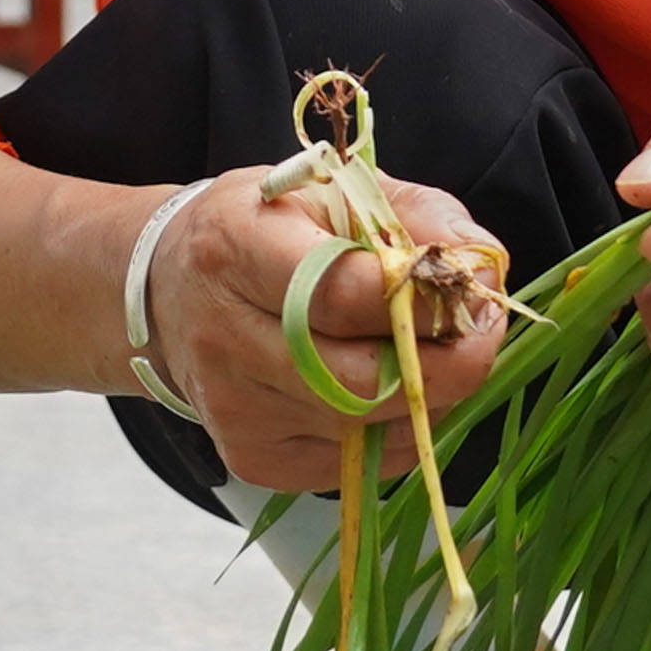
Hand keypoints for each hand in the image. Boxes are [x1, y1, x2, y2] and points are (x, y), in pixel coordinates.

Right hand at [147, 164, 512, 498]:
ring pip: (367, 426)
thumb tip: (482, 265)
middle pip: (362, 380)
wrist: (167, 289)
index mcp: (238, 247)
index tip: (475, 290)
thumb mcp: (333, 188)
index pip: (345, 293)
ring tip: (436, 354)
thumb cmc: (266, 228)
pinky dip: (396, 432)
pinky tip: (394, 391)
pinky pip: (355, 461)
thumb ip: (417, 215)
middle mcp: (225, 335)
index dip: (426, 299)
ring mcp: (235, 407)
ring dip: (428, 396)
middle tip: (480, 332)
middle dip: (447, 363)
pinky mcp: (251, 456)